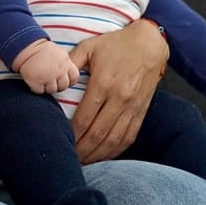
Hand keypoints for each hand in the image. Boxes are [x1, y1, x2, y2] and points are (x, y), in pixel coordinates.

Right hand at [12, 39, 78, 93]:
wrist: (25, 47)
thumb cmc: (41, 50)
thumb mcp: (58, 53)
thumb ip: (65, 63)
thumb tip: (66, 74)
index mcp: (66, 62)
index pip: (74, 78)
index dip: (69, 80)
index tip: (61, 78)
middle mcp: (59, 71)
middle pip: (64, 86)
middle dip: (57, 85)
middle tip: (49, 79)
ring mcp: (48, 77)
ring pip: (52, 90)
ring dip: (46, 87)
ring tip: (40, 78)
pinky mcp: (36, 82)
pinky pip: (40, 91)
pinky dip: (36, 88)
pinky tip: (34, 80)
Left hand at [67, 18, 168, 163]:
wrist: (150, 43)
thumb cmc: (117, 44)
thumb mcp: (90, 46)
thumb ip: (71, 61)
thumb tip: (55, 77)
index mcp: (104, 83)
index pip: (85, 117)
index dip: (72, 133)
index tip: (62, 141)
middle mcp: (120, 99)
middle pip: (98, 133)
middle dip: (82, 149)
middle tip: (69, 158)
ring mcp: (133, 107)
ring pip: (114, 140)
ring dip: (98, 154)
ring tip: (83, 161)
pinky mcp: (142, 111)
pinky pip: (129, 137)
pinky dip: (116, 150)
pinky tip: (104, 156)